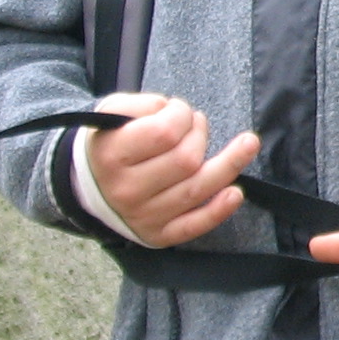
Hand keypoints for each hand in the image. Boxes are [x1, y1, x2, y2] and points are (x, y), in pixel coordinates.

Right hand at [85, 94, 259, 245]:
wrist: (90, 183)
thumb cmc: (111, 141)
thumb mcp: (113, 111)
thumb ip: (145, 105)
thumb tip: (177, 112)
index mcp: (112, 155)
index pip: (164, 133)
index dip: (181, 114)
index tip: (179, 110)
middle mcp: (126, 189)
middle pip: (186, 160)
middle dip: (199, 134)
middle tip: (196, 125)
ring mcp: (143, 215)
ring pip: (197, 190)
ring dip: (229, 164)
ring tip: (248, 144)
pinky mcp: (158, 234)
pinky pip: (194, 225)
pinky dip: (219, 210)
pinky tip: (236, 192)